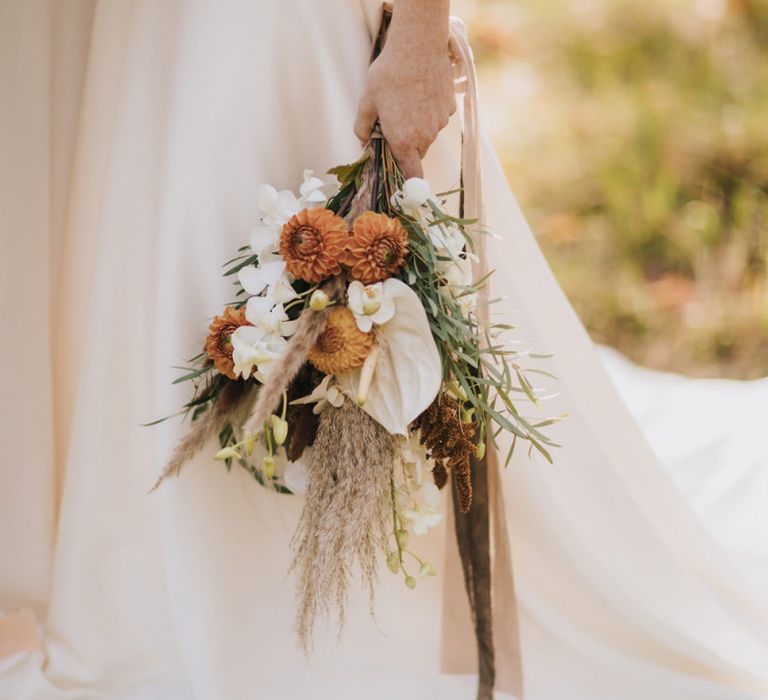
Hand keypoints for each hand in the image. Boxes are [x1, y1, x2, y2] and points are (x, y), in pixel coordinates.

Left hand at [354, 1, 454, 177]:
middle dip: (406, 147)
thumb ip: (362, 128)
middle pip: (418, 154)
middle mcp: (425, 137)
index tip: (403, 182)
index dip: (407, 182)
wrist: (418, 45)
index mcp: (403, 141)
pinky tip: (420, 92)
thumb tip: (363, 143)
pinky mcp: (450, 108)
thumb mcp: (367, 102)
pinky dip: (430, 112)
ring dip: (418, 128)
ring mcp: (440, 122)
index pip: (411, 176)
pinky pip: (439, 118)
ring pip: (428, 135)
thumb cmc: (388, 74)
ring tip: (407, 102)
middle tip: (393, 126)